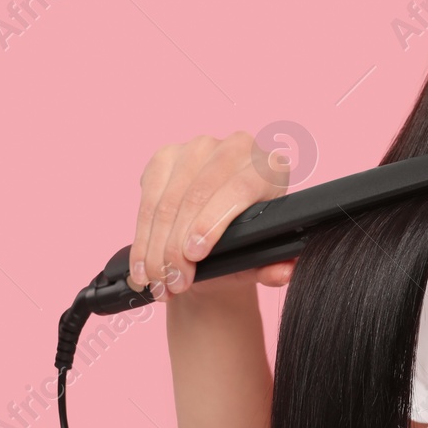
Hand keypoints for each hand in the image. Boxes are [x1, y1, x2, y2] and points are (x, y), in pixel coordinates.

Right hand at [129, 131, 296, 299]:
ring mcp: (199, 147)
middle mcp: (237, 147)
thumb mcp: (259, 260)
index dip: (212, 222)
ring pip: (168, 200)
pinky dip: (143, 237)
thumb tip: (284, 272)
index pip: (239, 188)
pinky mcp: (166, 155)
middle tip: (173, 281)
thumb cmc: (246, 244)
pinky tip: (143, 264)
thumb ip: (273, 267)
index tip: (194, 255)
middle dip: (178, 245)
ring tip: (157, 280)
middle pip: (197, 195)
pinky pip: (148, 198)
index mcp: (270, 167)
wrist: (219, 236)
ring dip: (157, 246)